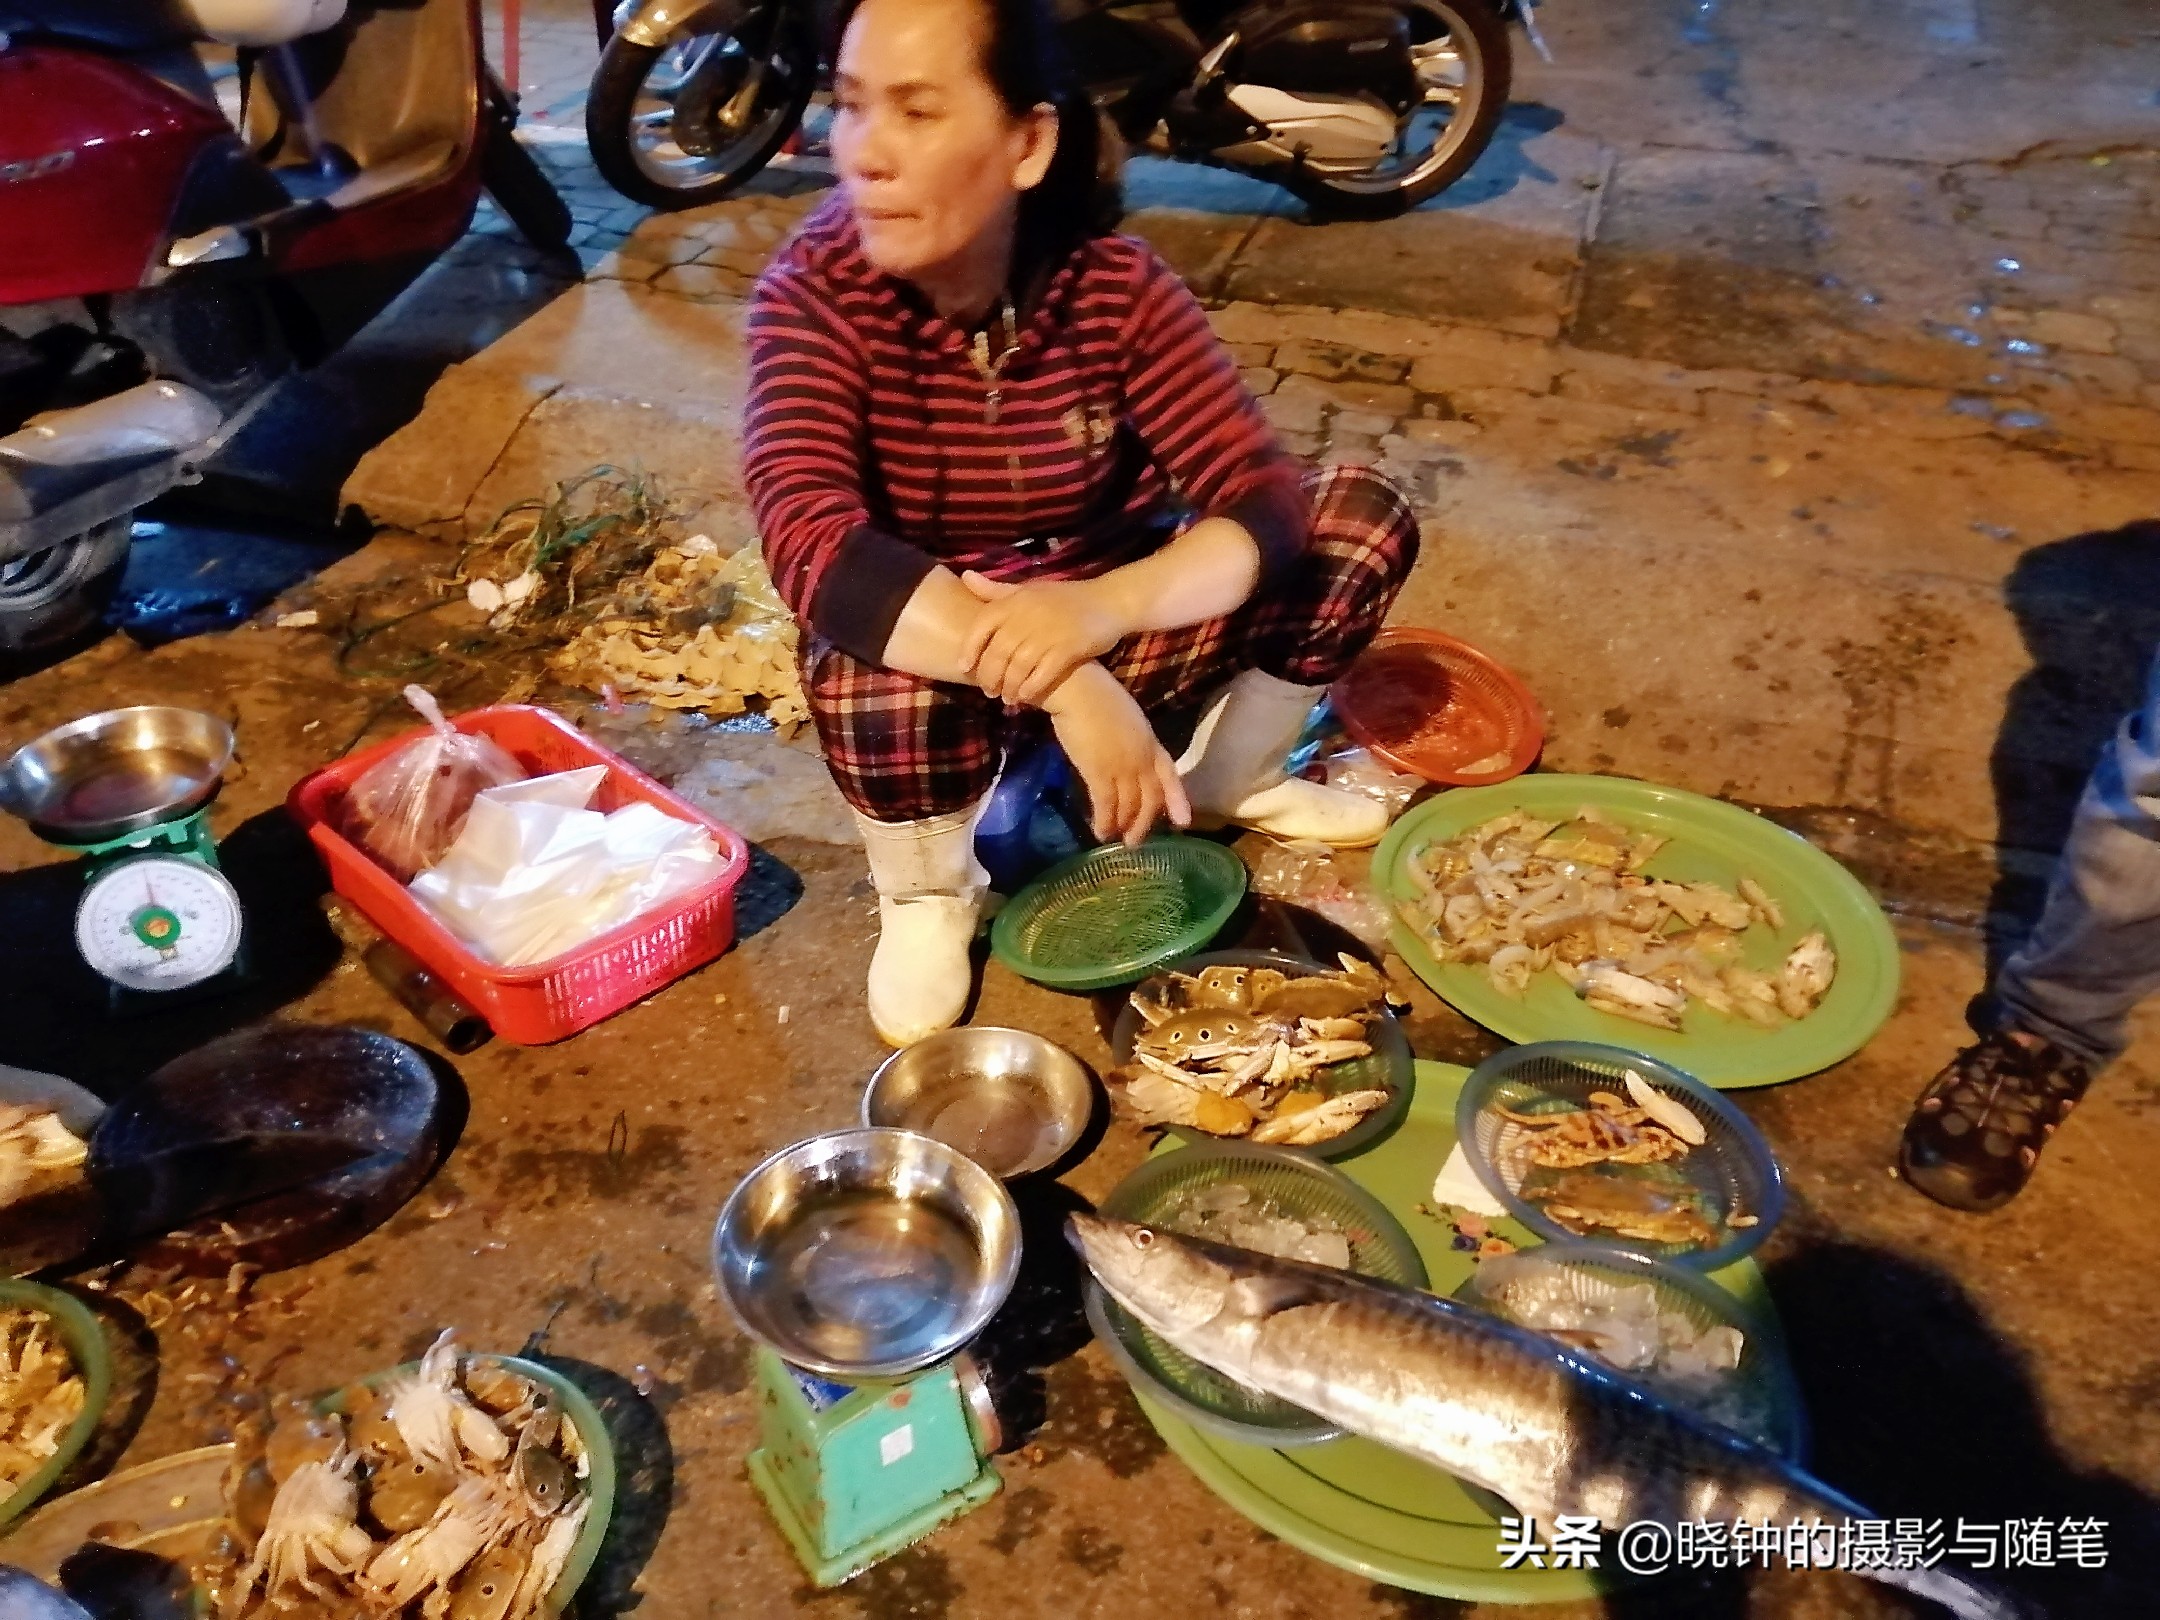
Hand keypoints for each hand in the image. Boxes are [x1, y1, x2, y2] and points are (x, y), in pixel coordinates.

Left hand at [959, 573, 1128, 706]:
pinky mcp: (1068, 648)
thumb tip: (965, 577)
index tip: (964, 667)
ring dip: (1009, 687)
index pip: (982, 626)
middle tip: (988, 690)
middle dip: (989, 676)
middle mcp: (1027, 616)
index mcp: (1015, 600)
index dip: (970, 649)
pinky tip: (1026, 697)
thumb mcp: (1028, 589)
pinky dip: (1031, 688)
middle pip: (998, 653)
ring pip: (1018, 667)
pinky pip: (1042, 674)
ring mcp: (1048, 633)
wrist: (1109, 601)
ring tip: (1008, 698)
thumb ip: (996, 590)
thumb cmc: (1065, 597)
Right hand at [1043, 664, 1191, 847]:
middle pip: (1151, 798)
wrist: (1079, 692)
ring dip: (1123, 825)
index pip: (1170, 775)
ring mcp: (1123, 767)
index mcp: (1151, 742)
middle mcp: (1142, 758)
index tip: (1183, 822)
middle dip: (1144, 822)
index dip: (1178, 799)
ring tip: (1115, 839)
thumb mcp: (1126, 719)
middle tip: (1135, 841)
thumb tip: (1125, 760)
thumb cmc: (1097, 698)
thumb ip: (1131, 741)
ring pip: (1130, 805)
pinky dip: (1105, 822)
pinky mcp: (1100, 773)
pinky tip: (1100, 832)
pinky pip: (1107, 805)